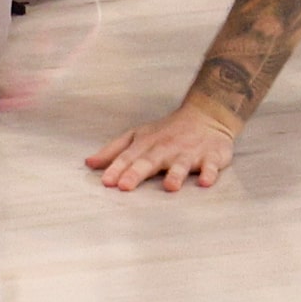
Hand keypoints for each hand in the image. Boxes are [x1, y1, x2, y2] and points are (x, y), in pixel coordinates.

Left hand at [87, 103, 239, 191]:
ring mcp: (189, 153)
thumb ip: (114, 151)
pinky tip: (205, 182)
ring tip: (170, 186)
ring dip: (176, 175)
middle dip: (137, 173)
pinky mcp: (211, 156)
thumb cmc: (166, 132)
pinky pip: (211, 166)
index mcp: (147, 144)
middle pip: (150, 161)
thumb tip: (89, 163)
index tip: (106, 182)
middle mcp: (166, 148)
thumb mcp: (137, 136)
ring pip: (181, 164)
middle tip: (125, 186)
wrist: (206, 115)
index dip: (116, 169)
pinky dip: (209, 173)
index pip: (128, 157)